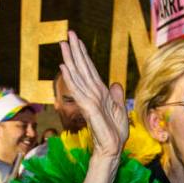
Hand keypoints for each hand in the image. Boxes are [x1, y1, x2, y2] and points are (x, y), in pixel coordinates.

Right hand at [59, 31, 127, 158]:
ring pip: (78, 75)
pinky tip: (65, 67)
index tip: (77, 40)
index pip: (89, 69)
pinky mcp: (88, 108)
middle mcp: (92, 93)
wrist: (113, 149)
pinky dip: (71, 78)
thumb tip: (115, 83)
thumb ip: (116, 95)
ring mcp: (88, 100)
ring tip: (63, 44)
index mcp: (99, 92)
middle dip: (75, 50)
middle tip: (68, 33)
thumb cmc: (114, 133)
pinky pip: (78, 90)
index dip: (83, 54)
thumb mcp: (120, 110)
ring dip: (70, 59)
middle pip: (81, 68)